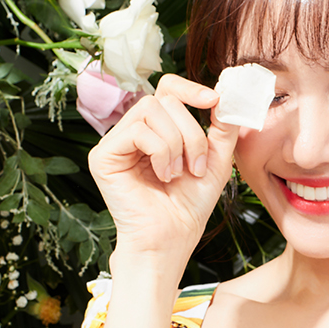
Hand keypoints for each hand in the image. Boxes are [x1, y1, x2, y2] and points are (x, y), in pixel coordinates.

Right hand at [88, 75, 237, 263]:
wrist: (172, 239)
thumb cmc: (189, 205)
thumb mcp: (216, 159)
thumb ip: (222, 126)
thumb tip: (226, 91)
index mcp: (156, 129)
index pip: (167, 88)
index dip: (190, 88)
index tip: (213, 101)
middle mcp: (132, 131)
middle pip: (163, 99)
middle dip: (190, 132)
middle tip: (196, 167)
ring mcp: (115, 142)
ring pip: (150, 109)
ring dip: (176, 143)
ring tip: (178, 174)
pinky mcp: (102, 156)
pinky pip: (137, 130)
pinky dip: (160, 152)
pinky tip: (162, 176)